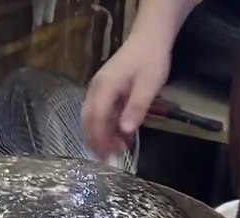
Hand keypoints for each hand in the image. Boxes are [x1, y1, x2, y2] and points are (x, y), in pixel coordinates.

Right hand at [81, 39, 171, 158]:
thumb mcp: (149, 85)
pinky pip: (100, 112)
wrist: (150, 37)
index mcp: (105, 88)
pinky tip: (119, 134)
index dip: (101, 140)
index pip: (97, 119)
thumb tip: (125, 131)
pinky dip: (107, 126)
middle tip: (109, 159)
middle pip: (89, 121)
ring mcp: (98, 89)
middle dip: (97, 141)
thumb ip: (136, 108)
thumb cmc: (151, 59)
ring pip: (92, 118)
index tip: (109, 157)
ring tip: (117, 149)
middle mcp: (96, 90)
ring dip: (102, 135)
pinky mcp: (104, 90)